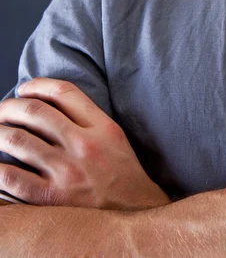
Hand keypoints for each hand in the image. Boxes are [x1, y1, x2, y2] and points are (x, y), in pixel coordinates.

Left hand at [0, 78, 169, 209]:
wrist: (136, 215)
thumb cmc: (123, 177)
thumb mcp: (115, 139)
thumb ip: (88, 120)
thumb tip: (51, 106)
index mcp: (103, 128)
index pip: (64, 93)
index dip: (37, 85)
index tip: (25, 89)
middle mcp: (84, 146)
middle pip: (34, 112)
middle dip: (9, 107)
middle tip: (2, 111)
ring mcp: (67, 172)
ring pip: (16, 140)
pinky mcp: (51, 198)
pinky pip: (10, 177)